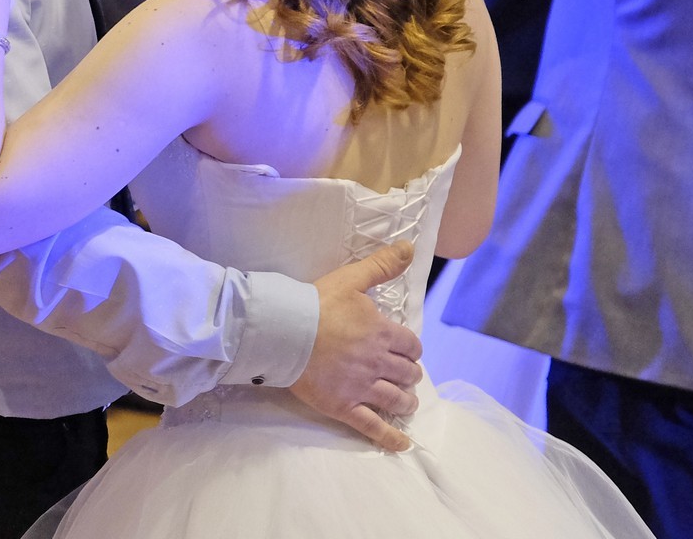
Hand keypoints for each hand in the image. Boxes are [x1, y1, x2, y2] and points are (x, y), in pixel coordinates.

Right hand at [290, 240, 423, 451]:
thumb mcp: (350, 279)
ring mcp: (362, 387)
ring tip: (404, 402)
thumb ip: (381, 265)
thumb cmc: (314, 303)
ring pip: (397, 400)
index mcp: (381, 333)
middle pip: (408, 374)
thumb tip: (410, 248)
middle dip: (409, 374)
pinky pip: (374, 427)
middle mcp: (377, 363)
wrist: (281, 329)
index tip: (404, 349)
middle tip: (402, 374)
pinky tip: (402, 443)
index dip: (410, 348)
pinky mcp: (344, 406)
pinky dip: (391, 438)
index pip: (411, 345)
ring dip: (405, 402)